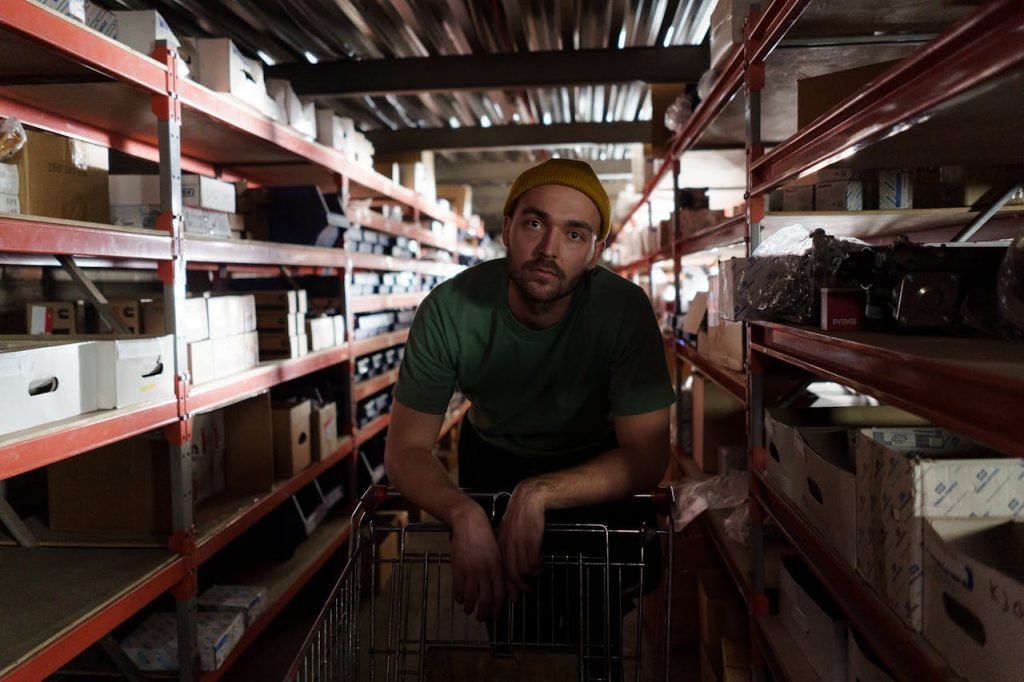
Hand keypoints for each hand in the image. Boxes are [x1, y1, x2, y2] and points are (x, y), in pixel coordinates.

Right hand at [449, 500, 505, 620]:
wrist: (469, 523)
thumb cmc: (485, 537)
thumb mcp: (497, 554)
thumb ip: (499, 572)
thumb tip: (503, 590)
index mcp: (497, 568)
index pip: (499, 595)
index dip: (497, 609)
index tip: (495, 616)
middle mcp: (485, 571)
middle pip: (485, 600)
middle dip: (483, 613)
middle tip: (481, 618)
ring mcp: (470, 570)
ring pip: (470, 597)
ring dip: (469, 607)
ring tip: (469, 610)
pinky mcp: (458, 568)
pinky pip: (458, 588)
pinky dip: (458, 597)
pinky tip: (459, 599)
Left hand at [498, 480, 547, 599]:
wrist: (530, 498)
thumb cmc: (524, 515)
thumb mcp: (513, 531)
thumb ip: (511, 547)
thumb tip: (516, 565)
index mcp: (500, 544)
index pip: (500, 571)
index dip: (507, 586)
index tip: (513, 595)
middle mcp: (506, 546)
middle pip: (510, 575)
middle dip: (519, 588)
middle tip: (528, 592)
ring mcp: (517, 545)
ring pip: (521, 572)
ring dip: (531, 577)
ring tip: (537, 575)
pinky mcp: (529, 543)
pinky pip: (532, 564)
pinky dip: (538, 566)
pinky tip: (541, 560)